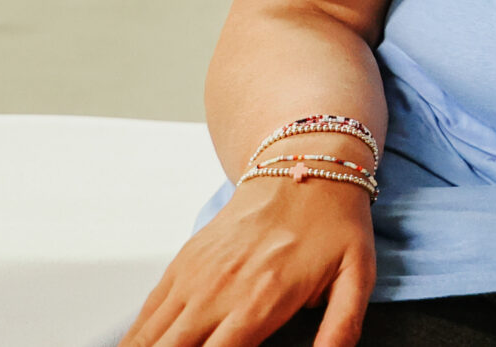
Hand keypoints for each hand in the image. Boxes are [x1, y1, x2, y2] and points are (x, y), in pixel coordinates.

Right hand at [118, 173, 375, 346]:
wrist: (303, 165)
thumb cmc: (334, 222)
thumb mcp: (357, 276)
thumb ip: (342, 327)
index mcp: (259, 301)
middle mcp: (218, 291)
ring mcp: (194, 276)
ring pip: (148, 337)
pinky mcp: (182, 263)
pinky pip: (147, 313)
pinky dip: (139, 338)